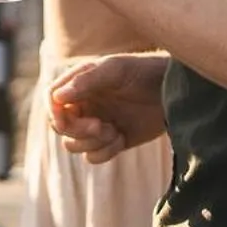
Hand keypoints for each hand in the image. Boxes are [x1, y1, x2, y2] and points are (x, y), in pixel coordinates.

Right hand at [48, 52, 169, 163]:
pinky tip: (122, 138)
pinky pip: (93, 157)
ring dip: (92, 142)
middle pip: (60, 126)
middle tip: (100, 125)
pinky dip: (105, 152)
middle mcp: (84, 105)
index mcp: (79, 85)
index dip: (55, 112)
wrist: (174, 91)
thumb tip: (58, 97)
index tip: (68, 118)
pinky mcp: (111, 142)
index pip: (53, 101)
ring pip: (73, 145)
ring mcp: (97, 125)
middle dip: (77, 130)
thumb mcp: (115, 70)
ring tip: (114, 131)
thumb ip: (86, 80)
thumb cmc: (144, 72)